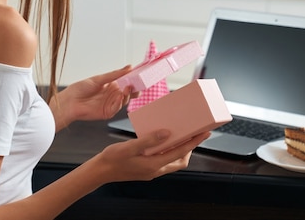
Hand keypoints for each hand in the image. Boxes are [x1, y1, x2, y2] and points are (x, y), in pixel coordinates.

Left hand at [51, 65, 135, 129]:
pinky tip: (120, 96)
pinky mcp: (107, 112)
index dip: (134, 79)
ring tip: (128, 87)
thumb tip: (129, 67)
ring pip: (125, 100)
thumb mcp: (100, 79)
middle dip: (135, 89)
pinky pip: (117, 108)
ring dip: (128, 94)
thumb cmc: (81, 88)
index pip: (127, 82)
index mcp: (112, 85)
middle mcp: (113, 95)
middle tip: (139, 84)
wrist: (69, 101)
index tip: (141, 75)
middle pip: (129, 93)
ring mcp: (111, 104)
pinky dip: (120, 102)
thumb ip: (115, 74)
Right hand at [92, 130, 211, 182]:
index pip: (180, 152)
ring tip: (182, 134)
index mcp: (154, 165)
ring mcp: (151, 170)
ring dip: (180, 149)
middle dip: (191, 147)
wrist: (100, 171)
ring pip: (173, 161)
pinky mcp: (146, 168)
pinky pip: (163, 160)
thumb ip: (149, 140)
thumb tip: (167, 133)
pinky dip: (169, 151)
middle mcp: (156, 170)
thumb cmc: (113, 158)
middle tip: (196, 133)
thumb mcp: (130, 147)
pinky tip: (164, 140)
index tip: (204, 132)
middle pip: (181, 160)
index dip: (194, 142)